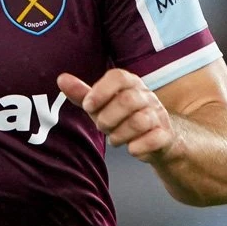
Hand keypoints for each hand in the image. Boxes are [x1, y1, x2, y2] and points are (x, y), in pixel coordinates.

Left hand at [57, 69, 180, 163]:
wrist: (158, 139)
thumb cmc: (124, 118)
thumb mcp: (102, 105)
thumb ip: (82, 94)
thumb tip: (61, 79)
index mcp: (130, 83)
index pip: (118, 77)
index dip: (101, 91)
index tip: (88, 107)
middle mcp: (146, 96)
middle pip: (128, 100)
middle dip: (108, 118)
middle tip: (102, 127)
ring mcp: (158, 115)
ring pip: (140, 121)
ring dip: (120, 134)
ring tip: (115, 139)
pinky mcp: (165, 135)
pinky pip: (154, 139)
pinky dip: (138, 147)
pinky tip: (131, 148)